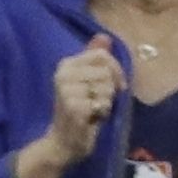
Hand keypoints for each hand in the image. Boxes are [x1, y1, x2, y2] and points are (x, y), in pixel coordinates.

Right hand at [45, 33, 123, 163]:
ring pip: (106, 87)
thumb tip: (104, 36)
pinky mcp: (74, 107)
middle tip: (96, 101)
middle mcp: (63, 75)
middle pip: (106, 72)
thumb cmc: (79, 109)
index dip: (115, 70)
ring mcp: (66, 91)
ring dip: (105, 102)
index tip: (114, 84)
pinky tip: (91, 118)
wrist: (63, 141)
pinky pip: (103, 102)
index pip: (102, 56)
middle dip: (108, 89)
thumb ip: (94, 58)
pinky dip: (102, 113)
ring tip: (93, 109)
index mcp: (65, 65)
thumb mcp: (88, 81)